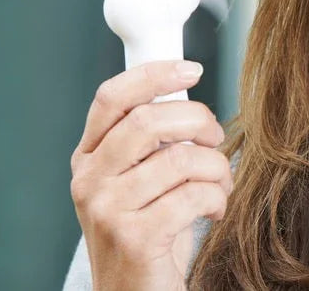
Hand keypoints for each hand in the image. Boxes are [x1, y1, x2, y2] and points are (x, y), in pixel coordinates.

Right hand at [69, 60, 231, 290]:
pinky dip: (217, 198)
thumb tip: (186, 94)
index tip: (192, 69)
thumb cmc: (148, 234)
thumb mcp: (139, 182)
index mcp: (88, 159)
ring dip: (216, 168)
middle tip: (215, 138)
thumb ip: (150, 142)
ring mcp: (107, 210)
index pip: (112, 97)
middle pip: (149, 121)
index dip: (154, 75)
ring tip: (220, 184)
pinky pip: (192, 196)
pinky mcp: (135, 238)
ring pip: (179, 159)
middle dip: (198, 121)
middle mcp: (89, 181)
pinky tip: (215, 210)